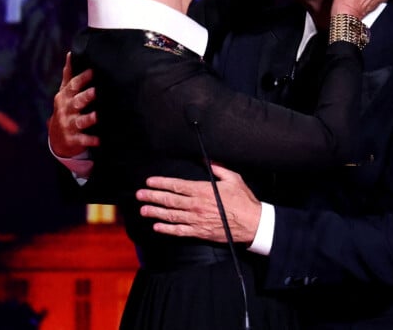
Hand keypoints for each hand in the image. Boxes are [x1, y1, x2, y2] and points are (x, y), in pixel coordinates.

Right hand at [47, 52, 98, 157]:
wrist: (57, 138)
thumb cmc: (66, 108)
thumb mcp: (65, 92)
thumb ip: (69, 75)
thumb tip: (71, 53)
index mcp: (66, 97)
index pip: (73, 85)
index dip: (82, 78)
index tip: (93, 70)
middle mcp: (66, 110)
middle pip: (76, 102)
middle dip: (86, 96)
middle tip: (96, 91)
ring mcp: (69, 125)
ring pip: (80, 121)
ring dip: (89, 118)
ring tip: (98, 116)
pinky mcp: (73, 139)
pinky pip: (83, 140)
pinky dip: (91, 140)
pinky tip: (100, 140)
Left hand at [137, 163, 261, 243]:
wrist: (252, 223)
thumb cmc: (243, 200)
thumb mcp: (233, 178)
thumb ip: (217, 168)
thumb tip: (206, 159)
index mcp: (203, 190)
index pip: (176, 186)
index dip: (161, 183)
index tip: (149, 181)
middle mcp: (196, 205)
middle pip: (169, 200)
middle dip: (152, 197)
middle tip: (140, 195)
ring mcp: (196, 220)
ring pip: (170, 216)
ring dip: (155, 212)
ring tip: (143, 210)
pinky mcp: (199, 232)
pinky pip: (179, 231)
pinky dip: (166, 229)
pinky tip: (157, 227)